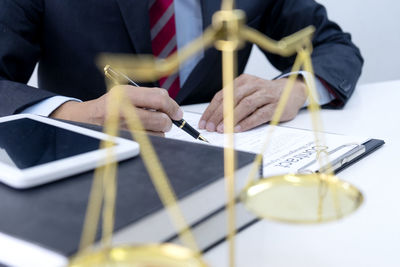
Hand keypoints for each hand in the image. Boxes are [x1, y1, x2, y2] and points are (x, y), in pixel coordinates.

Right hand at [50, 86, 182, 133]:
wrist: (86, 120)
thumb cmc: (110, 106)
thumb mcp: (126, 92)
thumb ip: (150, 96)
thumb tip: (173, 107)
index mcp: (125, 94)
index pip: (159, 98)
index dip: (172, 106)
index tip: (176, 111)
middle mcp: (124, 111)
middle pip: (161, 118)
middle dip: (168, 120)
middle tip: (166, 119)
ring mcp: (124, 129)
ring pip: (158, 133)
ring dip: (159, 130)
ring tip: (148, 125)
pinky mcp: (126, 141)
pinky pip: (150, 142)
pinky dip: (152, 138)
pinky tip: (143, 133)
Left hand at [198, 74, 306, 132]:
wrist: (292, 91)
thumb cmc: (265, 95)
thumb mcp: (248, 93)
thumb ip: (233, 102)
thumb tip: (214, 119)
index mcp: (243, 81)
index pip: (223, 95)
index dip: (211, 110)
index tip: (204, 122)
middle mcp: (254, 85)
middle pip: (232, 99)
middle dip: (219, 114)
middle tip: (211, 127)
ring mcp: (266, 94)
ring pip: (245, 105)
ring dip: (232, 118)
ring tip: (222, 129)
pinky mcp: (276, 106)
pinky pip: (260, 114)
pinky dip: (248, 122)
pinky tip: (239, 129)